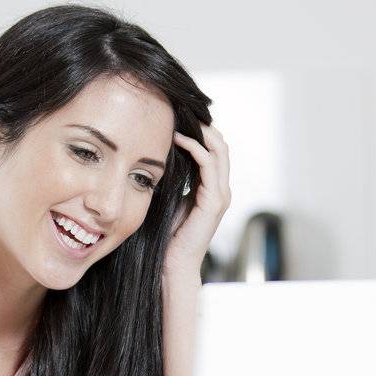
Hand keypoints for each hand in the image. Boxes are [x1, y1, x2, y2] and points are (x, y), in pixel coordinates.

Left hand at [164, 121, 231, 279]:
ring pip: (219, 151)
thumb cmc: (166, 237)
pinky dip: (196, 148)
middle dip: (203, 126)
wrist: (172, 265)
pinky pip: (209, 165)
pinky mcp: (214, 202)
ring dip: (201, 132)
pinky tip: (179, 139)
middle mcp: (220, 190)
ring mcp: (220, 195)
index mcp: (211, 189)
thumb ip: (171, 181)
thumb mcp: (168, 200)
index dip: (199, 132)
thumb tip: (155, 157)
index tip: (178, 117)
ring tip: (182, 118)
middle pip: (220, 146)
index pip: (212, 151)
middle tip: (182, 110)